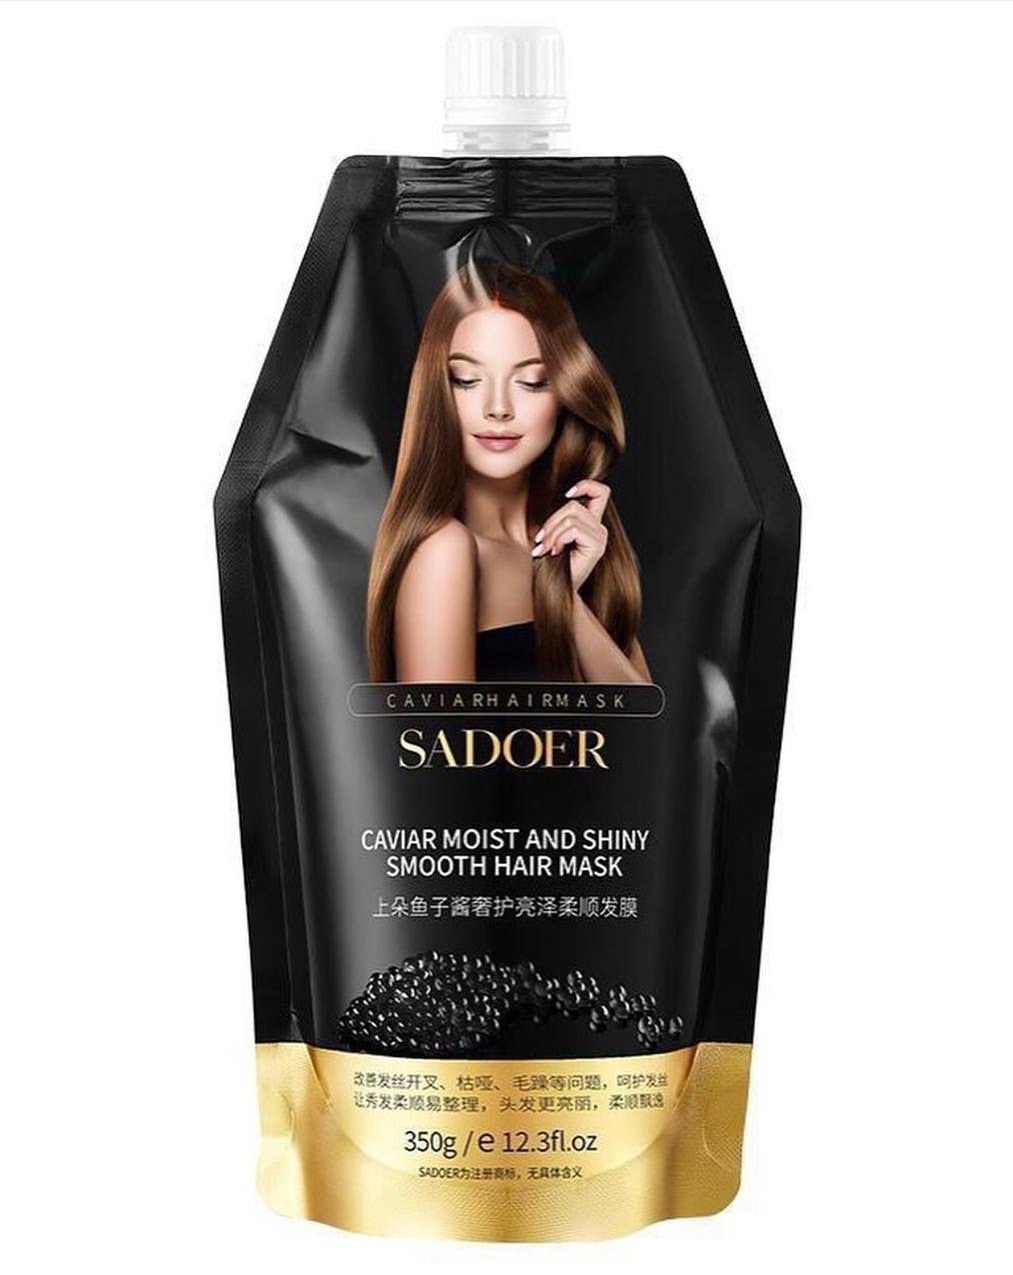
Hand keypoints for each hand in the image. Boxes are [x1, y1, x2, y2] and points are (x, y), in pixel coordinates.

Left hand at [531, 478, 610, 592]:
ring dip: (552, 533)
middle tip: (540, 540)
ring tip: (545, 548)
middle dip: (552, 521)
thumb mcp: (555, 534)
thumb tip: (555, 497)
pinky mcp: (597, 545)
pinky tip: (554, 552)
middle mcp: (600, 528)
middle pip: (574, 505)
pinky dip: (558, 539)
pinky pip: (573, 529)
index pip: (601, 491)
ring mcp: (600, 537)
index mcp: (592, 523)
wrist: (559, 589)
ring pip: (571, 517)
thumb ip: (559, 517)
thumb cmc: (554, 563)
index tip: (567, 494)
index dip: (586, 485)